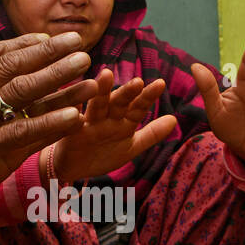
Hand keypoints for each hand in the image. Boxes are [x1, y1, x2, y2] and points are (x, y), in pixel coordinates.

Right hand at [0, 32, 92, 209]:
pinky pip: (23, 131)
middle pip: (17, 65)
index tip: (47, 38)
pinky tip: (74, 117)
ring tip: (87, 70)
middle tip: (80, 42)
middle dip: (52, 52)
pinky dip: (50, 122)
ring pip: (25, 91)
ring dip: (59, 79)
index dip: (26, 44)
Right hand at [50, 70, 176, 182]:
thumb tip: (174, 119)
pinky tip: (76, 107)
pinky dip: (72, 114)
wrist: (73, 168)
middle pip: (118, 103)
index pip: (137, 107)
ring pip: (95, 106)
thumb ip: (151, 134)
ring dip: (100, 92)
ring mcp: (88, 124)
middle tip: (138, 82)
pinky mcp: (69, 133)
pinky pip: (70, 122)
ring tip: (106, 75)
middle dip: (127, 92)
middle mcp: (106, 118)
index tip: (160, 84)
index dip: (147, 97)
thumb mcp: (130, 147)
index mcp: (122, 121)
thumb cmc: (102, 154)